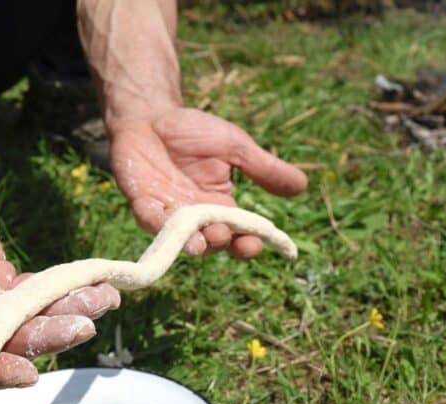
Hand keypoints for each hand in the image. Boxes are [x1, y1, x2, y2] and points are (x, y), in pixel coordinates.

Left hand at [108, 108, 307, 258]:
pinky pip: (149, 219)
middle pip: (213, 243)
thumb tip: (303, 186)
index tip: (258, 242)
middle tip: (226, 236)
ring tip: (202, 243)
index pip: (239, 234)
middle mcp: (197, 218)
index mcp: (222, 207)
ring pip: (182, 239)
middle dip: (221, 244)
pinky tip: (165, 221)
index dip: (249, 243)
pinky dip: (157, 222)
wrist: (151, 116)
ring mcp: (168, 214)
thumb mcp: (236, 147)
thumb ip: (264, 168)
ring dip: (191, 243)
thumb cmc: (194, 131)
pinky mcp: (142, 203)